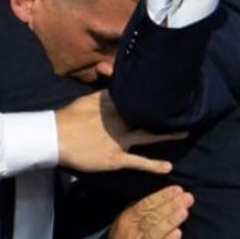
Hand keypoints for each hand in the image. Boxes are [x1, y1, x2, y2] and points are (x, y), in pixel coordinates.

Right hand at [56, 90, 184, 174]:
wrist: (53, 137)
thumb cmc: (69, 118)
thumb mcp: (89, 99)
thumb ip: (106, 91)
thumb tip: (114, 71)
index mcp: (115, 106)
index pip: (139, 99)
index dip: (156, 97)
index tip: (173, 92)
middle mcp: (121, 121)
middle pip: (149, 116)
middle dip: (166, 113)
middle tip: (186, 109)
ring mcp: (120, 140)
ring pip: (148, 136)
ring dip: (168, 135)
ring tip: (186, 133)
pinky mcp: (116, 157)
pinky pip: (138, 161)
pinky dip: (153, 165)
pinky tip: (168, 168)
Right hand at [88, 185, 192, 238]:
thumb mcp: (123, 226)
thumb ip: (139, 212)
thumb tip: (161, 197)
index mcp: (126, 220)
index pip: (146, 204)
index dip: (162, 196)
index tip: (178, 189)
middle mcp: (131, 233)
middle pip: (153, 216)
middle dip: (171, 205)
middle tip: (188, 197)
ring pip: (155, 232)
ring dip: (171, 220)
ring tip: (184, 211)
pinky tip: (178, 234)